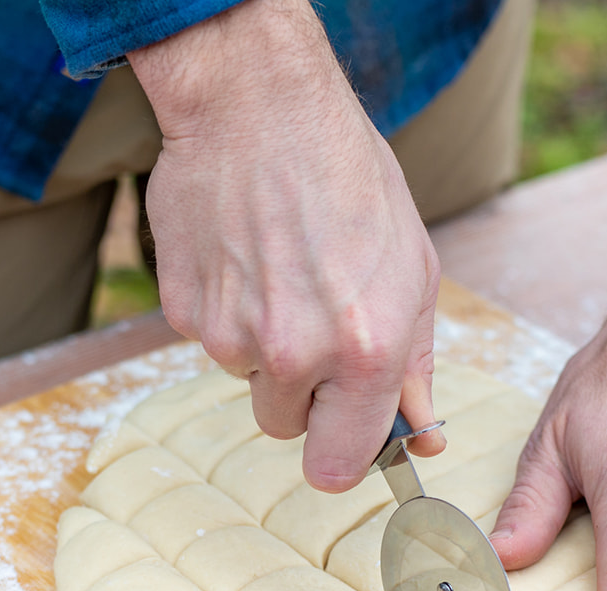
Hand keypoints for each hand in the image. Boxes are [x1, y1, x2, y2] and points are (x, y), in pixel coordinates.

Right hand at [128, 0, 442, 491]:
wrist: (260, 107)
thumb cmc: (351, 180)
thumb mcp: (413, 271)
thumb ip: (413, 365)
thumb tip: (420, 434)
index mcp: (366, 350)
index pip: (338, 467)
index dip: (341, 454)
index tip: (344, 435)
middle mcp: (296, 354)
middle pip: (286, 429)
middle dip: (304, 397)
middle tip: (317, 325)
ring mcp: (232, 336)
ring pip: (249, 382)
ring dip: (265, 349)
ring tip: (284, 273)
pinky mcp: (186, 314)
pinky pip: (211, 342)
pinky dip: (229, 313)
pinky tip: (247, 257)